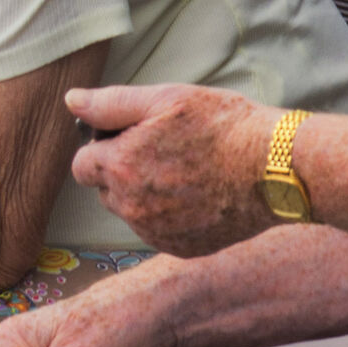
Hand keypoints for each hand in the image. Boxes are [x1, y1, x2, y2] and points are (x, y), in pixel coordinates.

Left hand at [68, 84, 276, 256]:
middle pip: (105, 190)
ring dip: (144, 196)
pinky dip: (169, 216)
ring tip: (186, 173)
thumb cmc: (223, 126)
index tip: (133, 139)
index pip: (82, 165)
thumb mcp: (167, 98)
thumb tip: (71, 101)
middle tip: (165, 152)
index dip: (103, 149)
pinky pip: (158, 231)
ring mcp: (154, 231)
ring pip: (131, 212)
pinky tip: (198, 196)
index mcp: (120, 167)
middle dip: (123, 172)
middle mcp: (130, 206)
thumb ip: (111, 103)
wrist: (275, 169)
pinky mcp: (178, 248)